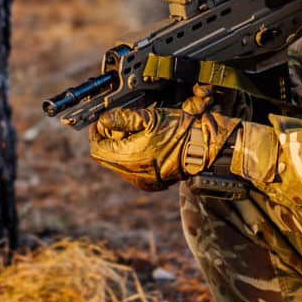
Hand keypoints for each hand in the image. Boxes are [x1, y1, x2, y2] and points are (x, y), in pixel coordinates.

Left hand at [88, 95, 239, 191]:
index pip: (97, 149)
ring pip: (118, 165)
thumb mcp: (150, 118)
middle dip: (108, 140)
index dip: (96, 133)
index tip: (102, 121)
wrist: (205, 148)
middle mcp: (133, 174)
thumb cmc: (181, 131)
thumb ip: (122, 118)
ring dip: (120, 149)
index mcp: (130, 158)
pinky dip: (132, 158)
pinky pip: (132, 171)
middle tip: (120, 125)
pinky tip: (145, 146)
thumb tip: (103, 119)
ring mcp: (143, 181)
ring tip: (136, 134)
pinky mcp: (152, 184)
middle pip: (105, 158)